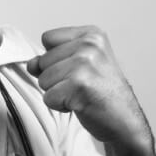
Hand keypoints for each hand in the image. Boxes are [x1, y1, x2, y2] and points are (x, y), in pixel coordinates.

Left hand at [27, 26, 153, 155]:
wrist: (125, 121)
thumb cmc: (103, 93)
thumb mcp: (80, 66)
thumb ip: (53, 59)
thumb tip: (31, 64)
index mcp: (91, 35)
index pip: (48, 38)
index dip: (55, 59)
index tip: (78, 70)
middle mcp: (89, 45)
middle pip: (42, 61)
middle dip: (56, 79)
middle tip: (82, 86)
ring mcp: (85, 64)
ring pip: (43, 80)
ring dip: (58, 93)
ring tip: (81, 95)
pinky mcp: (79, 85)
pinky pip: (49, 97)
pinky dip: (60, 106)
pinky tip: (81, 104)